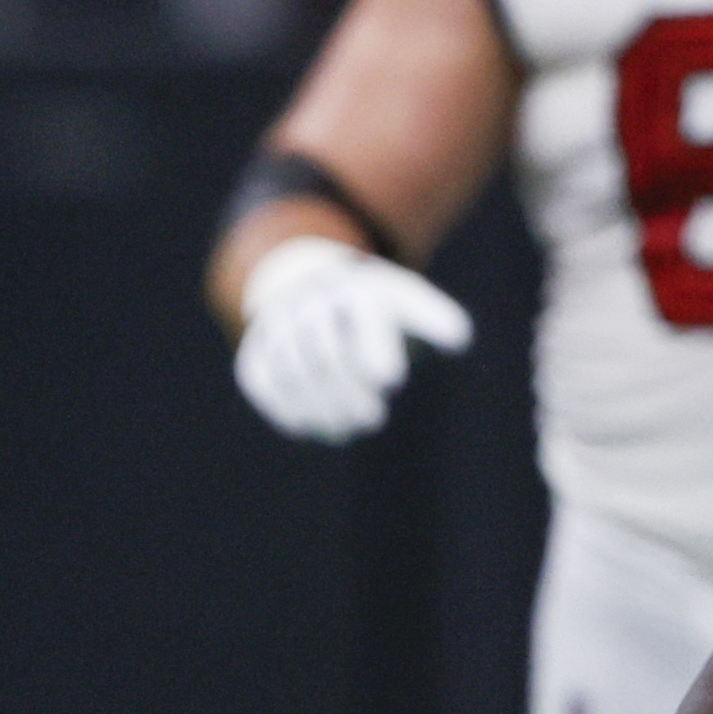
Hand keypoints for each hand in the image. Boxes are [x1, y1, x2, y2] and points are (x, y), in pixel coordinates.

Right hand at [233, 236, 472, 442]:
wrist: (301, 282)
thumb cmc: (367, 302)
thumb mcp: (402, 299)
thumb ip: (432, 318)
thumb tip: (459, 340)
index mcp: (351, 286)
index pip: (361, 317)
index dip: (374, 349)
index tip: (391, 381)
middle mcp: (308, 301)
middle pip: (325, 353)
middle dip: (348, 392)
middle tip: (372, 420)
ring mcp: (275, 327)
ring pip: (293, 373)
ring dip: (320, 408)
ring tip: (346, 431)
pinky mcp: (253, 353)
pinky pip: (264, 384)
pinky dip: (285, 409)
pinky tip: (310, 428)